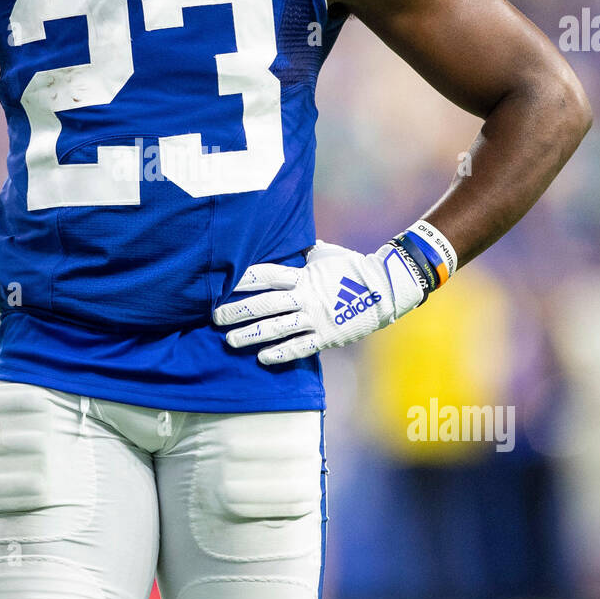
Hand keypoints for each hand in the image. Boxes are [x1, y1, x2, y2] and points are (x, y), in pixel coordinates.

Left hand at [213, 239, 425, 363]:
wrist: (385, 288)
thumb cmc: (353, 267)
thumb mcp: (325, 253)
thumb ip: (302, 253)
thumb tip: (286, 240)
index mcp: (302, 275)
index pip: (266, 275)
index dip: (242, 279)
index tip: (220, 282)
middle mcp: (305, 296)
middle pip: (264, 304)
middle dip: (237, 311)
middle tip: (214, 317)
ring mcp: (315, 317)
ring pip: (277, 328)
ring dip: (251, 335)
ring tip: (230, 341)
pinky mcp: (326, 335)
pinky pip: (300, 347)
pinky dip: (280, 353)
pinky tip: (262, 359)